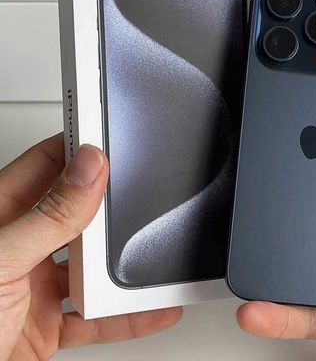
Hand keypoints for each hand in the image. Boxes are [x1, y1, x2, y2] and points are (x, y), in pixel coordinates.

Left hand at [0, 134, 181, 360]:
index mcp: (0, 217)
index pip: (45, 163)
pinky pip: (97, 315)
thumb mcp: (0, 263)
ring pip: (93, 264)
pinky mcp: (49, 323)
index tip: (116, 136)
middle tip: (146, 191)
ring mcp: (35, 285)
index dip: (80, 148)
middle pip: (78, 210)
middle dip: (112, 203)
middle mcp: (20, 245)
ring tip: (155, 249)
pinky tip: (152, 309)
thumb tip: (89, 168)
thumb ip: (48, 217)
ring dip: (125, 264)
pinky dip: (127, 315)